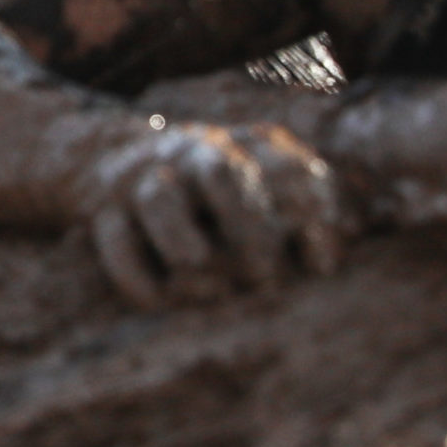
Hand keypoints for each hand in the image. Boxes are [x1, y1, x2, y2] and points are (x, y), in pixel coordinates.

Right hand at [71, 121, 344, 308]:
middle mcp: (192, 152)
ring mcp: (141, 177)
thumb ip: (308, 204)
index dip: (311, 217)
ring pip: (159, 200)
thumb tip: (347, 236)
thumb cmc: (219, 195)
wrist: (111, 159)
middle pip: (220, 174)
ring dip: (185, 246)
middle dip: (248, 230)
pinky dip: (140, 280)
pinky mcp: (99, 208)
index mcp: (246, 146)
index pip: (289, 170)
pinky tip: (165, 300)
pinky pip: (116, 244)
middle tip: (263, 277)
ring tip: (208, 283)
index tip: (322, 267)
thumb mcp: (267, 181)